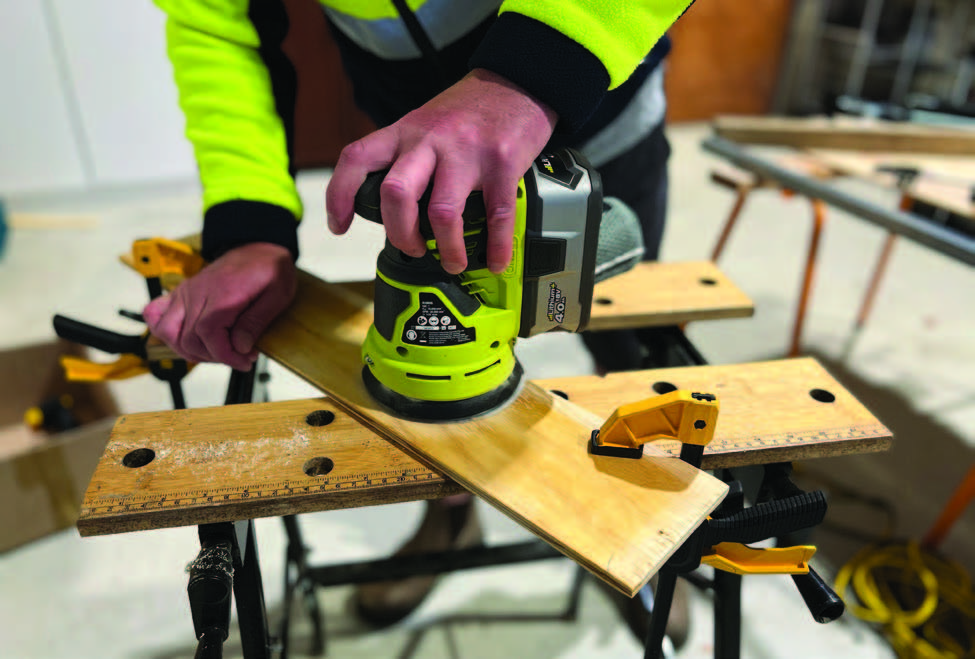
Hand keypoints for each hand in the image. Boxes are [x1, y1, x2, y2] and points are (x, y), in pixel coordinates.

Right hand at [143, 242, 295, 370]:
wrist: (257, 248)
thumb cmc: (268, 269)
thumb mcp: (277, 296)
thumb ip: (256, 322)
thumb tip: (240, 346)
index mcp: (222, 295)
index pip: (209, 335)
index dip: (226, 356)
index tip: (244, 361)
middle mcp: (198, 293)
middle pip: (189, 339)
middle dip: (214, 356)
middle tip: (238, 355)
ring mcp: (186, 293)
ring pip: (168, 331)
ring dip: (189, 350)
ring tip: (215, 351)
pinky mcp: (181, 293)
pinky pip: (155, 313)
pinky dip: (163, 330)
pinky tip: (184, 338)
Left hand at [326, 68, 557, 274]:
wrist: (517, 83)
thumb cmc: (469, 110)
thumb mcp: (425, 124)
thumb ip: (407, 158)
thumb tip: (396, 210)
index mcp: (405, 131)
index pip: (357, 159)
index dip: (340, 195)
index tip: (339, 225)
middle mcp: (431, 140)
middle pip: (396, 193)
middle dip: (401, 234)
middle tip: (413, 250)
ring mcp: (467, 153)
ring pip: (441, 212)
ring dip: (446, 248)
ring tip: (452, 261)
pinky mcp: (502, 164)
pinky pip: (496, 215)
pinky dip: (495, 246)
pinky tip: (495, 260)